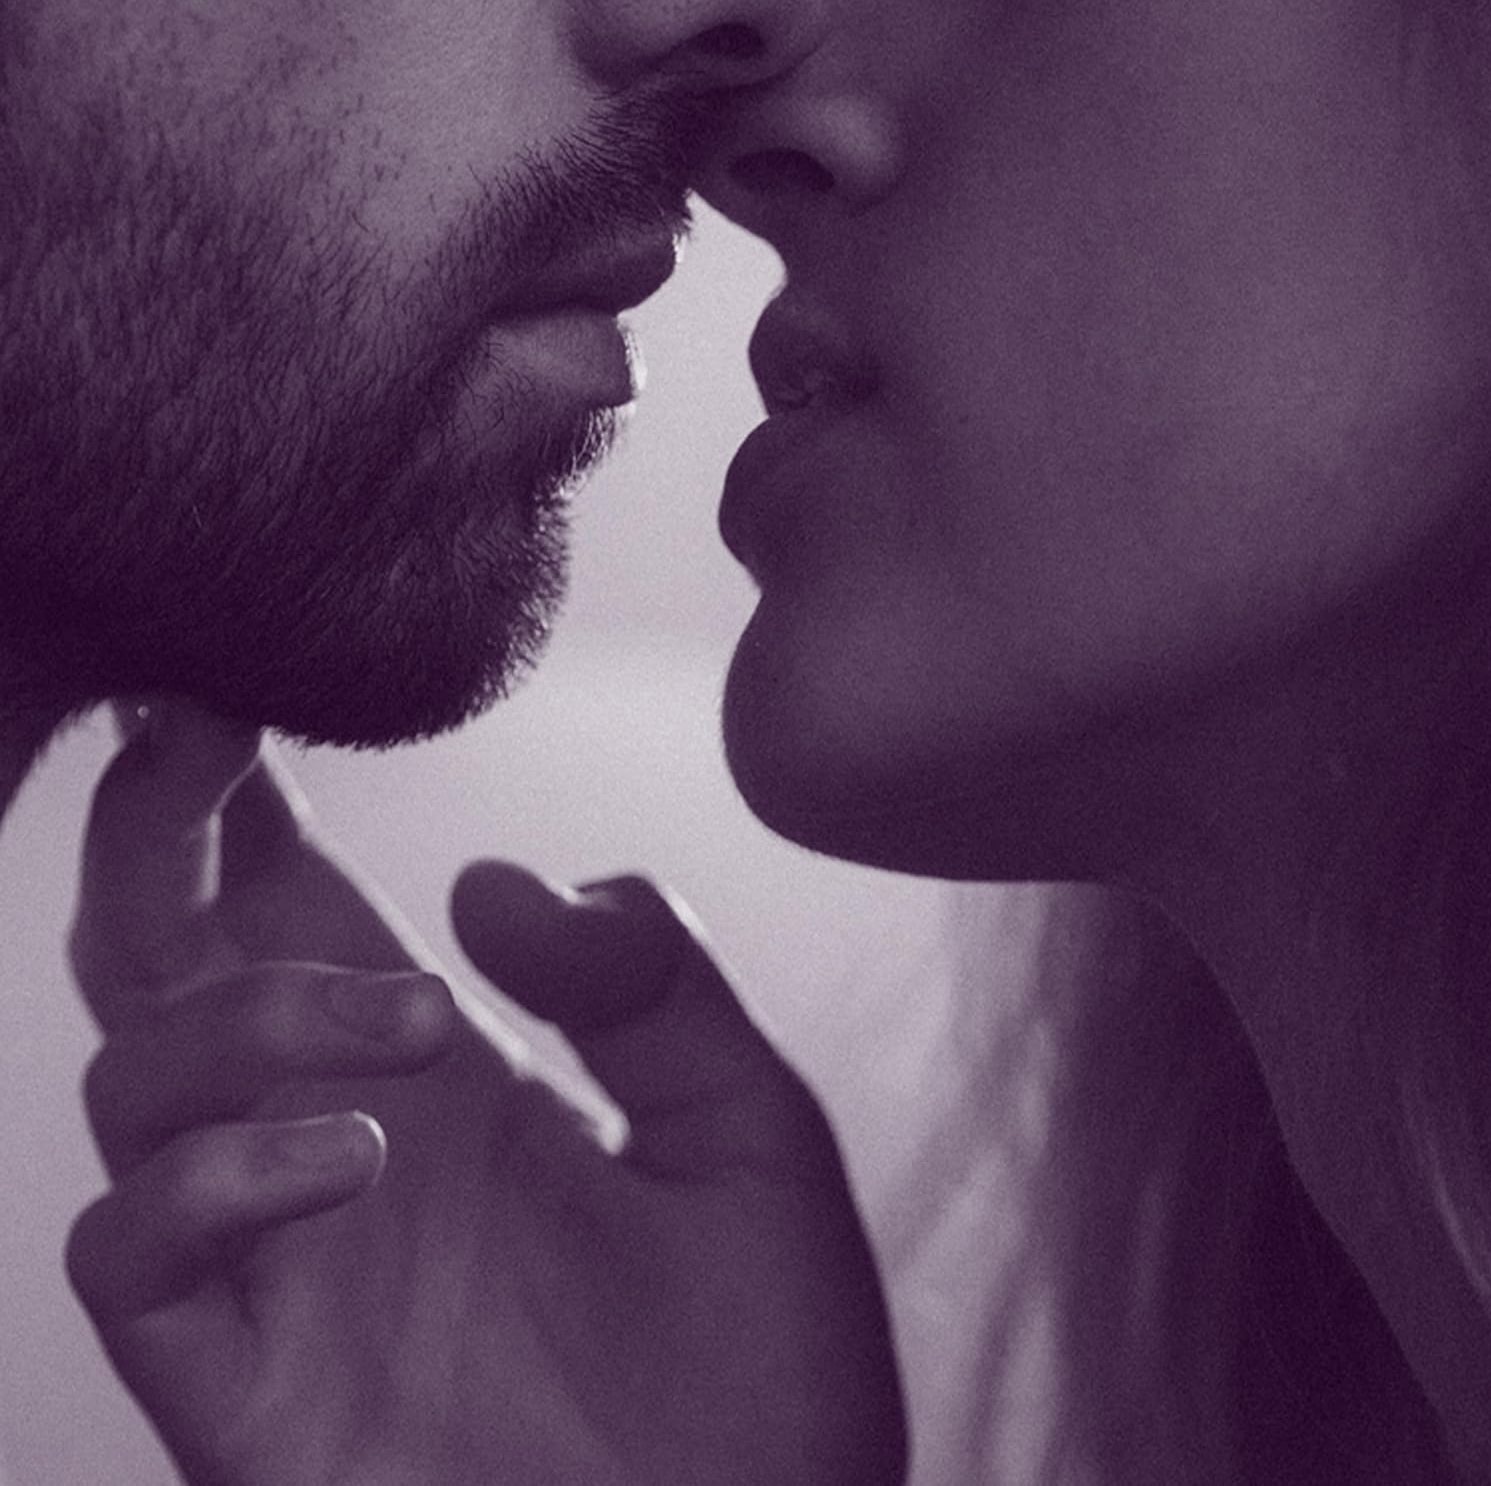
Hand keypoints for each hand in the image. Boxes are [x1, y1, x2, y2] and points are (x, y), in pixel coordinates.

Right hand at [66, 703, 906, 1485]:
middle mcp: (339, 1141)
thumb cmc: (767, 1376)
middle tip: (198, 723)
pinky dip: (215, 1179)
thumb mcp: (749, 1134)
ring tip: (417, 1020)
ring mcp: (284, 1267)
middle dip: (154, 832)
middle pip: (167, 958)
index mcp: (447, 1070)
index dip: (249, 793)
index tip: (245, 686)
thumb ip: (650, 988)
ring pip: (131, 1081)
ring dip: (242, 1011)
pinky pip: (135, 1255)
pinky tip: (359, 1154)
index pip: (299, 901)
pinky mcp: (246, 1396)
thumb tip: (495, 877)